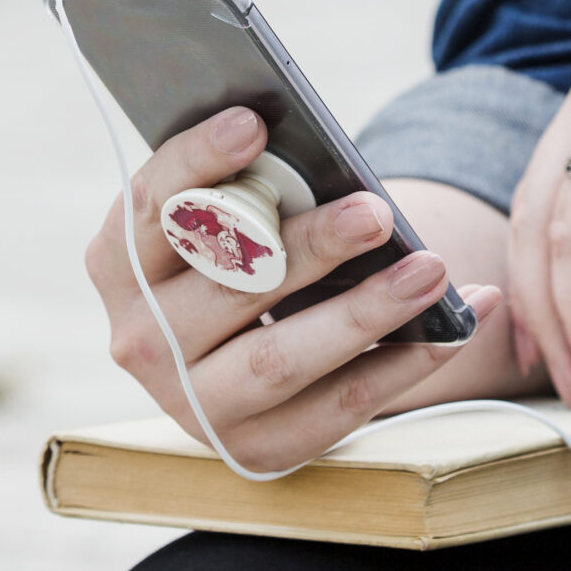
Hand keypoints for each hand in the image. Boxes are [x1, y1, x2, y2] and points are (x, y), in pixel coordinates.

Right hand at [87, 106, 502, 471]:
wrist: (237, 365)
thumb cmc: (242, 259)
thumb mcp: (223, 221)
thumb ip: (248, 188)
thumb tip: (310, 149)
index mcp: (118, 266)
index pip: (149, 208)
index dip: (197, 162)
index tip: (254, 123)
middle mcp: (139, 341)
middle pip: (227, 287)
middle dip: (308, 247)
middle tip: (375, 212)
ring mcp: (191, 404)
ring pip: (280, 358)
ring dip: (364, 312)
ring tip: (429, 271)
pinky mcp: (253, 448)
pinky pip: (334, 408)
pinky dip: (402, 367)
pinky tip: (451, 331)